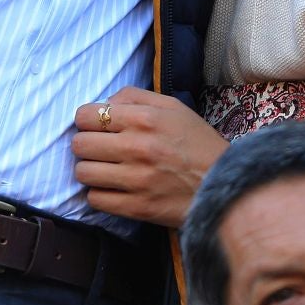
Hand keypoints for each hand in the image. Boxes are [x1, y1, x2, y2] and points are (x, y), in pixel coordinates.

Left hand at [71, 86, 226, 227]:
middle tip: (100, 148)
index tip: (94, 125)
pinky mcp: (137, 208)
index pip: (87, 115)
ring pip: (83, 173)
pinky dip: (100, 193)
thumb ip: (135, 97)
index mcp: (145, 119)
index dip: (86, 120)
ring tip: (107, 169)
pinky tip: (114, 188)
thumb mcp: (173, 107)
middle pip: (80, 144)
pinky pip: (95, 199)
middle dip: (86, 144)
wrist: (225, 185)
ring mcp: (136, 180)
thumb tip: (103, 103)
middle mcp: (138, 148)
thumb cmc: (196, 143)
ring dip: (91, 170)